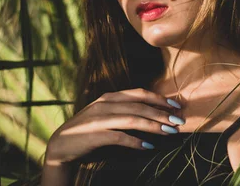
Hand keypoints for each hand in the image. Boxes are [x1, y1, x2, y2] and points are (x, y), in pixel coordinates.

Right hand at [44, 88, 184, 164]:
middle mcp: (105, 104)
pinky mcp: (95, 134)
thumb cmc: (88, 132)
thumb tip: (152, 114)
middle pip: (139, 106)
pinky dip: (135, 142)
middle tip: (178, 122)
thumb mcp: (105, 115)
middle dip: (161, 113)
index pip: (139, 93)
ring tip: (169, 132)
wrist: (61, 146)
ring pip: (132, 119)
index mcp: (109, 97)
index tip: (176, 106)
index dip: (159, 98)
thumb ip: (123, 111)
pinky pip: (119, 137)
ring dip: (153, 126)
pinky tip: (148, 146)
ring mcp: (99, 119)